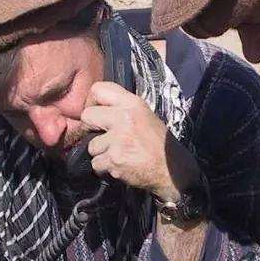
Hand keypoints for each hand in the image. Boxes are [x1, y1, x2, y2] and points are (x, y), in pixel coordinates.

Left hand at [81, 82, 200, 200]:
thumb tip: (97, 109)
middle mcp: (124, 118)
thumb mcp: (145, 115)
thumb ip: (122, 109)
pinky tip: (119, 165)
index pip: (98, 89)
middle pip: (87, 116)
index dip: (92, 102)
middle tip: (101, 136)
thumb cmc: (159, 145)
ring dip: (101, 153)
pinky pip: (96, 163)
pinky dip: (105, 168)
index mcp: (132, 104)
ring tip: (118, 154)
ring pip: (91, 145)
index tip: (96, 112)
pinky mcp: (115, 159)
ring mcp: (118, 139)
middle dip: (90, 128)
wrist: (172, 171)